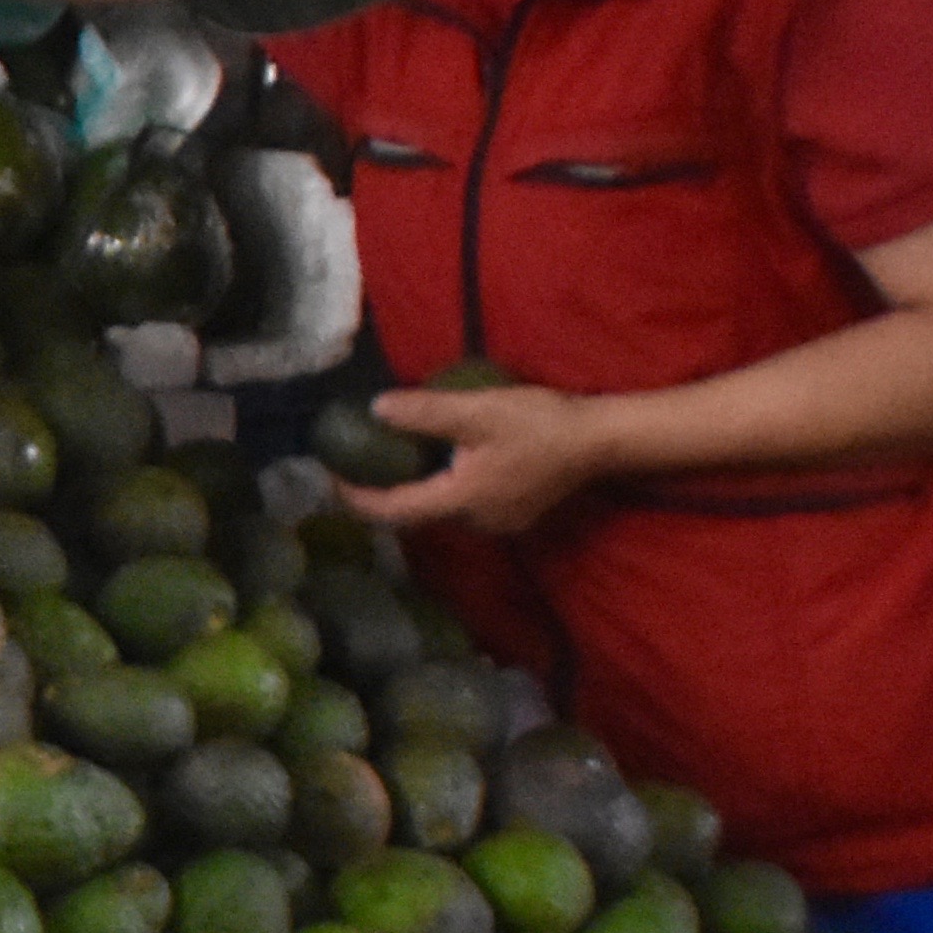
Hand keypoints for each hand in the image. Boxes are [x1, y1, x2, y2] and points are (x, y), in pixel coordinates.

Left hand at [341, 384, 615, 536]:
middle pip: (415, 515)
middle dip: (383, 493)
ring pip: (442, 510)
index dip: (356, 498)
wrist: (601, 441)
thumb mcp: (477, 411)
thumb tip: (375, 408)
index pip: (393, 511)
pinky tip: (442, 462)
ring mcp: (498, 523)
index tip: (330, 478)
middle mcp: (475, 523)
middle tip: (356, 466)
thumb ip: (425, 413)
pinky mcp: (515, 514)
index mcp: (459, 502)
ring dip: (416, 489)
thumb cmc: (540, 424)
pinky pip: (466, 505)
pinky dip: (444, 487)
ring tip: (393, 460)